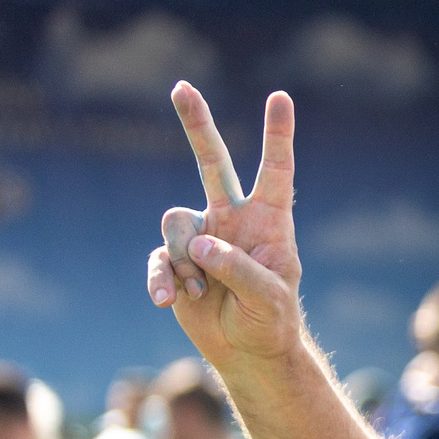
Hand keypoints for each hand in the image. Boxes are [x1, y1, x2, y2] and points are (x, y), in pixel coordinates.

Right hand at [145, 84, 305, 372]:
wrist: (247, 351)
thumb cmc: (272, 321)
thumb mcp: (270, 299)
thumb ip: (241, 269)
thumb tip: (203, 243)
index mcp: (269, 221)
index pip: (275, 171)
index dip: (277, 135)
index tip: (279, 97)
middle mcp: (233, 219)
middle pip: (212, 163)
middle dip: (197, 125)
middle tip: (181, 87)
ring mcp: (202, 237)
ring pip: (177, 223)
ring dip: (186, 261)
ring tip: (204, 293)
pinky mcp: (176, 259)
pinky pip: (159, 258)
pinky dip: (161, 279)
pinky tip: (166, 301)